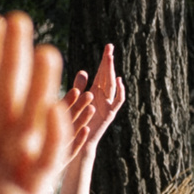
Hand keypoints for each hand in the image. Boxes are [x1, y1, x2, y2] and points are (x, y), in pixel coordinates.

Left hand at [62, 44, 126, 161]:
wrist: (75, 147)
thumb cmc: (72, 126)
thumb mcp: (73, 102)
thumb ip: (78, 87)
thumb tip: (83, 71)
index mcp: (94, 93)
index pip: (102, 73)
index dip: (105, 60)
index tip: (108, 47)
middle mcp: (102, 98)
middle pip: (108, 76)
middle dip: (109, 62)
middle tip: (110, 47)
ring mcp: (106, 106)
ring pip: (112, 86)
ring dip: (111, 72)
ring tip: (110, 58)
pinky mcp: (108, 115)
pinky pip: (117, 103)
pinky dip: (121, 92)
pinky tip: (119, 80)